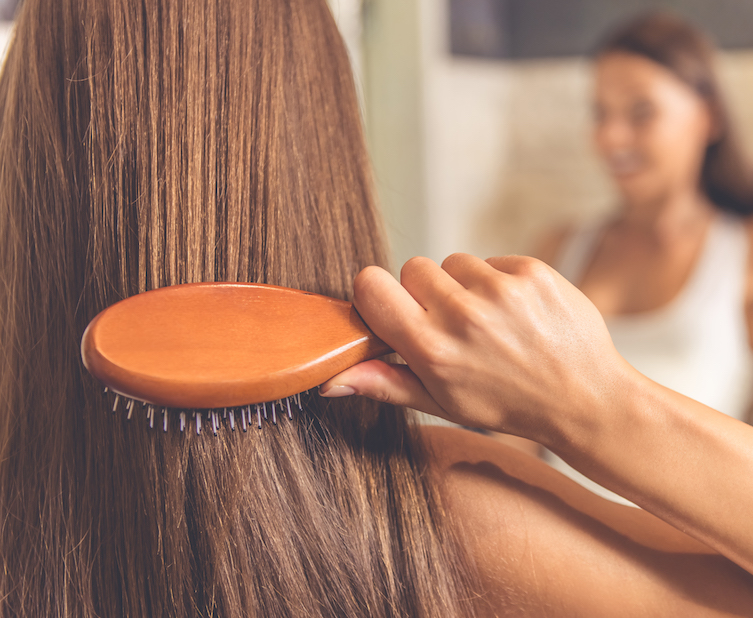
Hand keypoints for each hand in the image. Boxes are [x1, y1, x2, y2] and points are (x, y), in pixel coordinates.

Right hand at [321, 254, 628, 445]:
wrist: (585, 398)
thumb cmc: (507, 405)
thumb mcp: (442, 403)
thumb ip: (384, 383)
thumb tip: (330, 380)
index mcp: (432, 349)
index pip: (370, 285)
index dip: (376, 294)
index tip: (392, 309)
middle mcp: (463, 314)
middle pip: (411, 267)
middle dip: (424, 291)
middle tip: (451, 324)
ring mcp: (500, 289)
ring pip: (453, 261)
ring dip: (463, 286)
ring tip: (489, 321)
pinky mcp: (531, 271)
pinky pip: (491, 260)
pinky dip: (497, 281)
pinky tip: (515, 313)